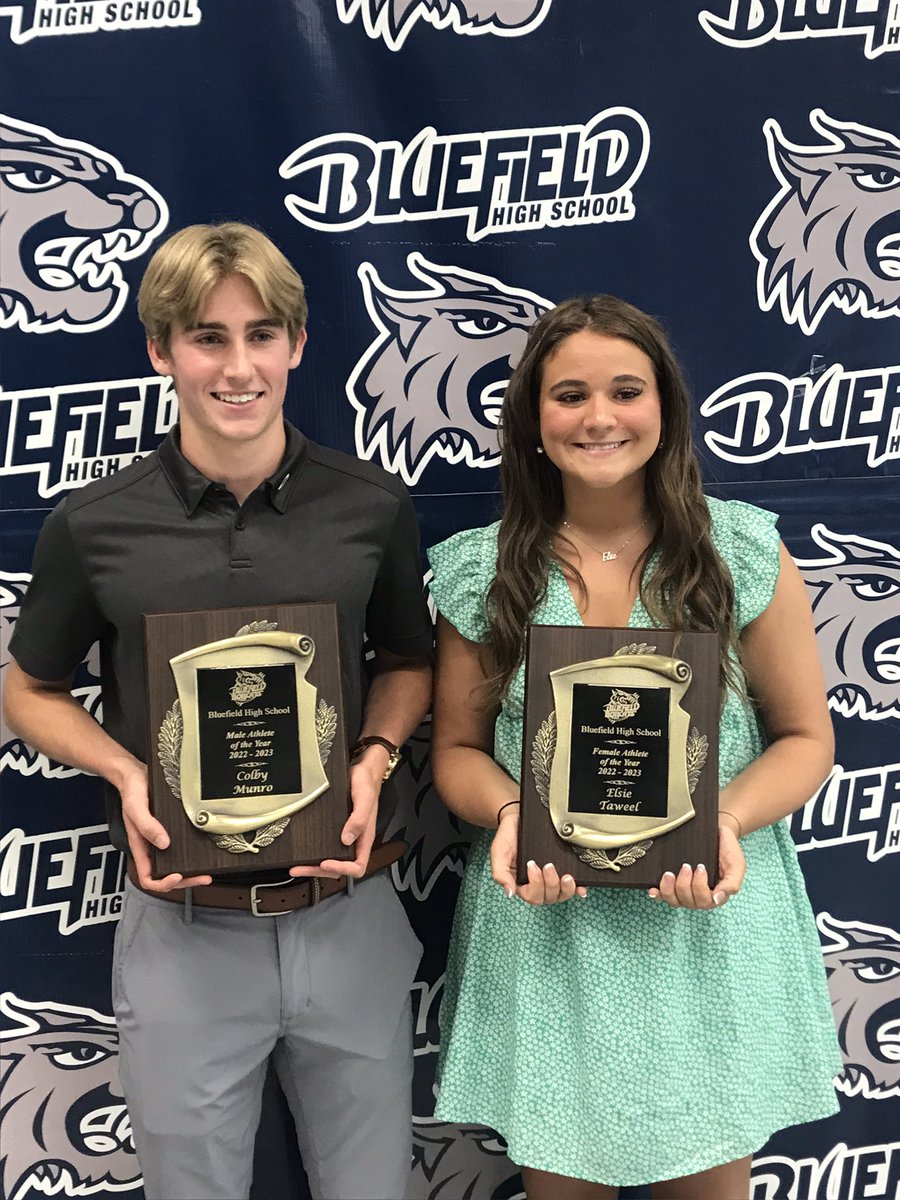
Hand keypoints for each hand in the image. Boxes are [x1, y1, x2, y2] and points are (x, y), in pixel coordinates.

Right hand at [120, 764, 211, 892]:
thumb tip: (164, 844)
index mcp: (140, 847)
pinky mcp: (170, 830)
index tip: (177, 875)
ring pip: (174, 864)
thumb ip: (147, 826)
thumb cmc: (131, 791)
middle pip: (165, 876)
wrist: (135, 775)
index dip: (162, 883)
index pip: (147, 877)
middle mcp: (151, 847)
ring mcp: (161, 839)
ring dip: (189, 872)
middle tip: (203, 878)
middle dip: (184, 881)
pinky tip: (202, 853)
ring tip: (206, 872)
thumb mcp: (136, 808)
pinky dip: (190, 856)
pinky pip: (179, 849)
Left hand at [290, 758, 378, 879]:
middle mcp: (354, 840)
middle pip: (340, 868)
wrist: (361, 770)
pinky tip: (301, 852)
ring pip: (331, 860)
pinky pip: (325, 847)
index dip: (342, 868)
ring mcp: (344, 836)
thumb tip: (347, 839)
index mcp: (364, 838)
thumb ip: (359, 819)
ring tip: (296, 867)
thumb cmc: (367, 783)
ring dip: (313, 867)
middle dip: (319, 871)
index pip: (358, 865)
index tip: (326, 862)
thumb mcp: (365, 799)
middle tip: (300, 869)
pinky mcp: (334, 829)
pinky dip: (313, 854)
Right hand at [490, 806, 586, 904]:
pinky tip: (581, 887)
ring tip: (566, 877)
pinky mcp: (561, 869)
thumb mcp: (498, 853)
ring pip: (561, 894)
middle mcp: (537, 883)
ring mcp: (550, 878)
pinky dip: (578, 889)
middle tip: (548, 865)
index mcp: (521, 883)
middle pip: (549, 897)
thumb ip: (500, 874)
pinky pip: (572, 886)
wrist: (518, 817)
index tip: (532, 865)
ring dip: (566, 889)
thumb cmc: (508, 836)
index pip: (532, 896)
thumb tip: (510, 893)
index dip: (536, 885)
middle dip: (551, 884)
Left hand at [647, 823, 745, 908]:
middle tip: (686, 866)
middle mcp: (700, 895)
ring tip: (669, 874)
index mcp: (716, 894)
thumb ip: (731, 884)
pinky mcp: (675, 882)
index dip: (699, 887)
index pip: (704, 902)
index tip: (700, 867)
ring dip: (669, 890)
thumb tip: (717, 899)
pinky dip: (658, 894)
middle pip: (688, 902)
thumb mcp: (737, 866)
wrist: (718, 833)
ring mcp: (686, 889)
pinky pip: (664, 895)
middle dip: (684, 885)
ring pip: (674, 901)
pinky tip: (653, 890)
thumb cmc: (728, 850)